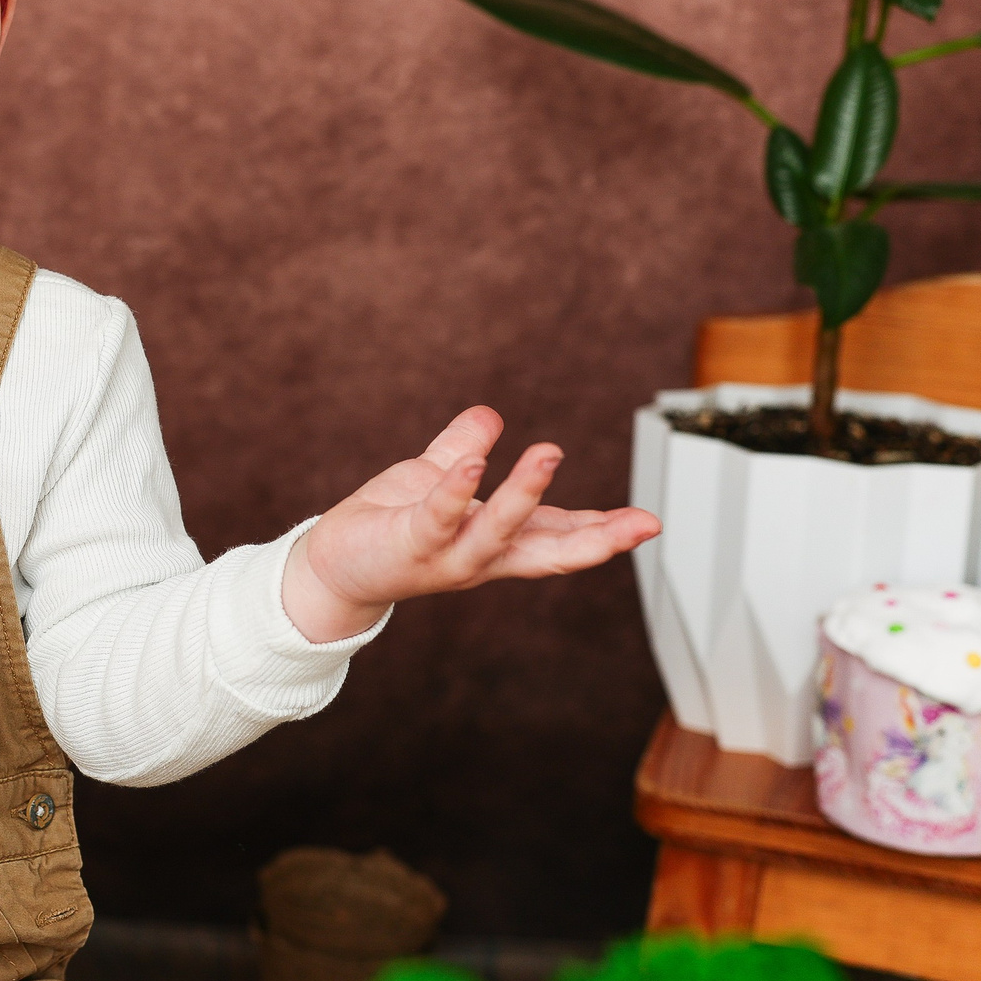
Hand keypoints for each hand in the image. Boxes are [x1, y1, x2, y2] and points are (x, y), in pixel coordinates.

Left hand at [283, 406, 659, 642]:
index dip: (603, 531)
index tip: (648, 524)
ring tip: (549, 455)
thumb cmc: (386, 527)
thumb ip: (461, 449)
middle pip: (548, 552)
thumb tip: (490, 416)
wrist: (331, 564)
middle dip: (596, 539)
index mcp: (495, 541)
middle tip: (641, 525)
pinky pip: (438, 516)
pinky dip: (457, 491)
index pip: (557, 536)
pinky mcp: (410, 544)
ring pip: (497, 530)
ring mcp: (447, 555)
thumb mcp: (435, 480)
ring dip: (525, 494)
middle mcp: (480, 556)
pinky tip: (474, 464)